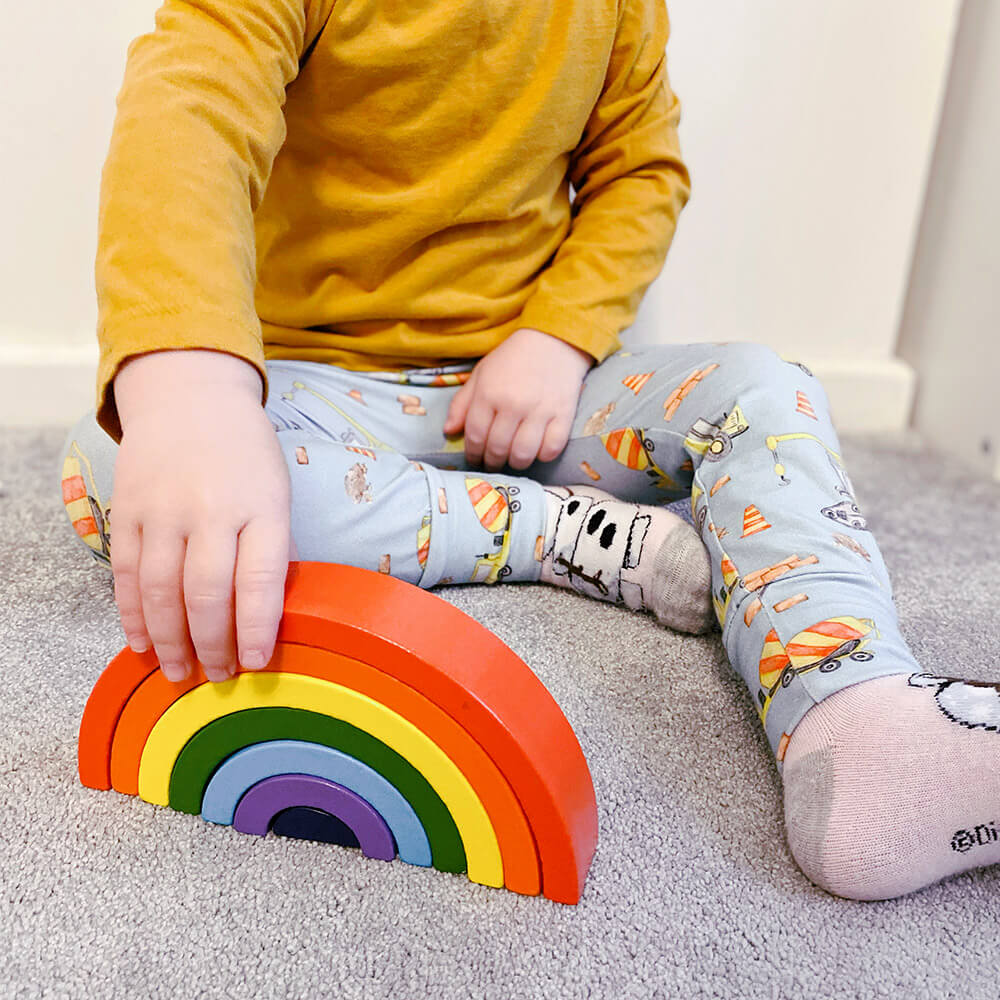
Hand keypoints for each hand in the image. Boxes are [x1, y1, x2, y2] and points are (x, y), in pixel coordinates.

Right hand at [111, 349, 295, 683]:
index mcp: (262, 506)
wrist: (191, 398)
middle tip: (219, 677)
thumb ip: (272, 547)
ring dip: (171, 641)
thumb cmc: (245, 453)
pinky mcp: (128, 510)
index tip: (258, 663)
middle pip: (207, 594)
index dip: (257, 630)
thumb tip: (269, 613)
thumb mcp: (277, 492)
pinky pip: (128, 575)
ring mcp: (165, 509)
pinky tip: (144, 642)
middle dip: (213, 646)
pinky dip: (133, 615)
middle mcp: (212, 509)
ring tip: (182, 672)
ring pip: (162, 591)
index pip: (260, 581)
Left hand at [442, 327, 593, 470]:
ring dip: (515, 463)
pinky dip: (543, 456)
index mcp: (489, 394)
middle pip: (497, 449)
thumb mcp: (481, 374)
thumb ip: (462, 403)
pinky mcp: (564, 414)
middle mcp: (513, 404)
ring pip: (523, 454)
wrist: (554, 340)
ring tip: (513, 460)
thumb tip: (448, 431)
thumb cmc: (513, 358)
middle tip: (492, 464)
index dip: (472, 453)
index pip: (475, 436)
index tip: (475, 459)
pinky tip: (537, 451)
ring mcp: (540, 411)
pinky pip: (551, 448)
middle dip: (491, 462)